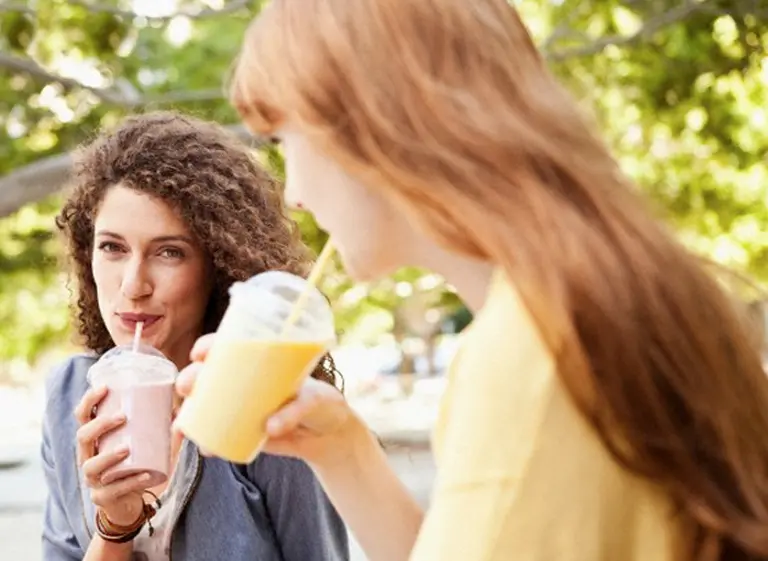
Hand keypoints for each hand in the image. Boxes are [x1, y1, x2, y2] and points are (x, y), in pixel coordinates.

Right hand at [74, 386, 148, 526]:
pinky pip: (114, 490)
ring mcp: (93, 479)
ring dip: (108, 456)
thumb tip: (179, 408)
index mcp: (95, 440)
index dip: (89, 401)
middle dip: (100, 425)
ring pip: (92, 466)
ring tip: (126, 448)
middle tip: (122, 416)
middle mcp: (88, 457)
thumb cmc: (136, 466)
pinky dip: (130, 482)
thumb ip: (162, 428)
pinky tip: (144, 476)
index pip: (83, 417)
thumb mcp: (146, 444)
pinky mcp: (103, 498)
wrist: (131, 502)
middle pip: (83, 437)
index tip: (104, 387)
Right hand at [175, 334, 368, 467]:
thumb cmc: (324, 404)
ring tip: (184, 424)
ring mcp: (242, 407)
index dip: (209, 346)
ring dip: (188, 412)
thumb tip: (269, 426)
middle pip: (208, 375)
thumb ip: (298, 408)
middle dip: (190, 378)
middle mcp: (246, 382)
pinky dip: (204, 439)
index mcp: (261, 361)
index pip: (229, 346)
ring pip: (206, 405)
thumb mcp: (317, 399)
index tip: (201, 352)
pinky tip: (198, 446)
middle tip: (189, 387)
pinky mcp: (244, 431)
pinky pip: (217, 433)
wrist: (330, 435)